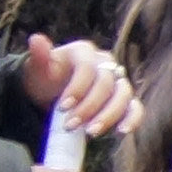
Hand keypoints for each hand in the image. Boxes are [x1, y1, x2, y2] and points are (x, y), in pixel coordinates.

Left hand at [22, 33, 137, 137]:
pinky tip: (121, 131)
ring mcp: (118, 82)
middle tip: (71, 125)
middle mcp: (105, 64)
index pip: (88, 68)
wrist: (51, 96)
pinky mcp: (125, 100)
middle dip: (89, 107)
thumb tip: (36, 39)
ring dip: (108, 115)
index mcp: (84, 52)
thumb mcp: (37, 69)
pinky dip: (132, 119)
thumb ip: (38, 56)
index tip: (62, 107)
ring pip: (123, 95)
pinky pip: (135, 108)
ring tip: (91, 132)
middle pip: (106, 83)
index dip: (77, 88)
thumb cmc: (45, 80)